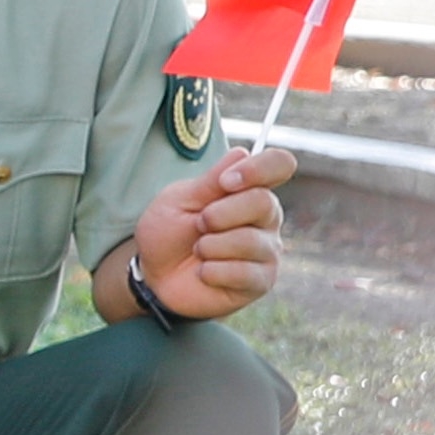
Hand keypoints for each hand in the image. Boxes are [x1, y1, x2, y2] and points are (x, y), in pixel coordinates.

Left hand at [129, 145, 287, 322]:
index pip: (279, 165)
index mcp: (250, 190)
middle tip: (199, 224)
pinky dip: (211, 271)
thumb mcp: (180, 200)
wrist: (155, 275)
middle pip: (263, 202)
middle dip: (218, 214)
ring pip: (249, 240)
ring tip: (198, 250)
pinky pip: (242, 272)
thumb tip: (242, 153)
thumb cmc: (169, 233)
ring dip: (209, 246)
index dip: (257, 169)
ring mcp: (267, 250)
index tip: (225, 182)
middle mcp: (266, 218)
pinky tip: (204, 272)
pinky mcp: (261, 281)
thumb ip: (211, 180)